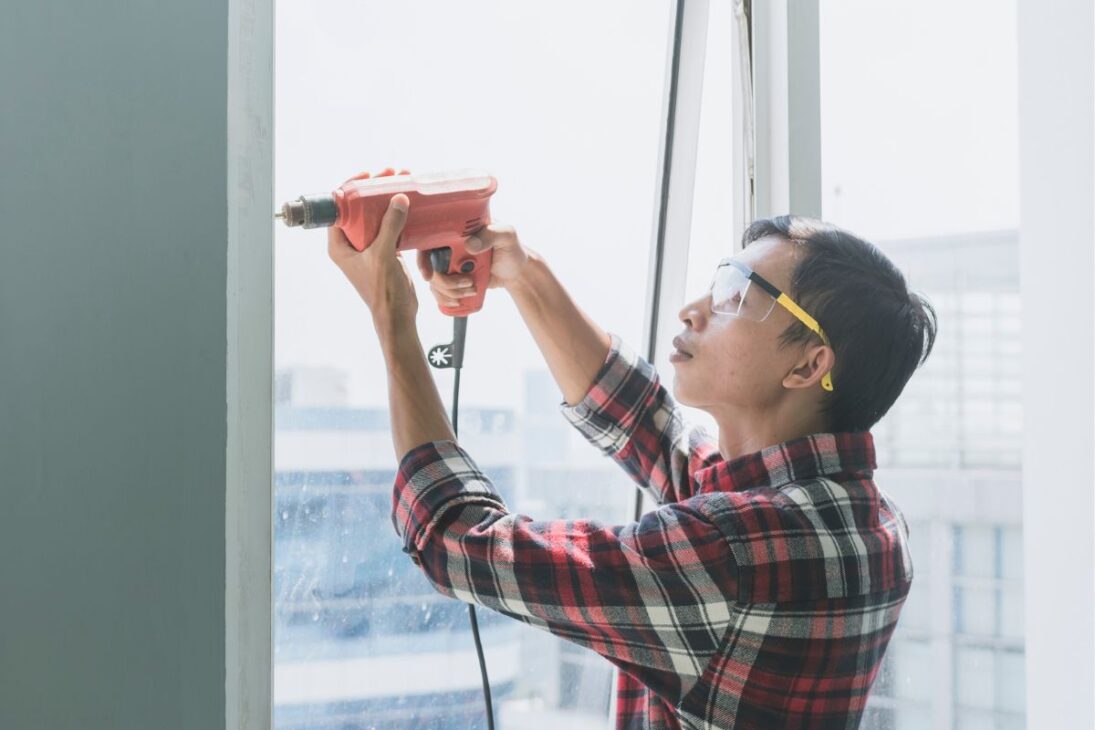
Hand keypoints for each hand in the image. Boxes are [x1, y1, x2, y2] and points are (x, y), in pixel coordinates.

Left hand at [327, 168, 416, 324]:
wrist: (397, 315)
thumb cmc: (382, 291)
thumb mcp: (383, 256)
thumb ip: (389, 227)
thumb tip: (398, 199)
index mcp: (340, 245)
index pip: (339, 209)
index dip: (351, 188)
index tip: (367, 176)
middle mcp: (352, 244)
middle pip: (359, 208)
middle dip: (374, 190)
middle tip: (389, 175)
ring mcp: (369, 247)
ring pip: (376, 216)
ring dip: (388, 200)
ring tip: (402, 182)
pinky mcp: (385, 251)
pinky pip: (390, 227)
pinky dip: (398, 215)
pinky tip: (409, 203)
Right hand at [415, 222, 531, 307]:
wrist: (516, 271)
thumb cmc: (511, 248)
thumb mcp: (506, 236)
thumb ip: (491, 235)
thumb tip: (469, 244)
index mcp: (456, 232)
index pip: (429, 241)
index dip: (423, 259)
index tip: (429, 274)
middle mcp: (448, 248)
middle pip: (429, 266)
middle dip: (444, 281)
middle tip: (467, 283)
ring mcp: (449, 266)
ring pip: (434, 282)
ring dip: (449, 292)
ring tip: (471, 291)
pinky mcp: (453, 281)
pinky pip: (440, 292)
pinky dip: (445, 300)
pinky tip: (458, 301)